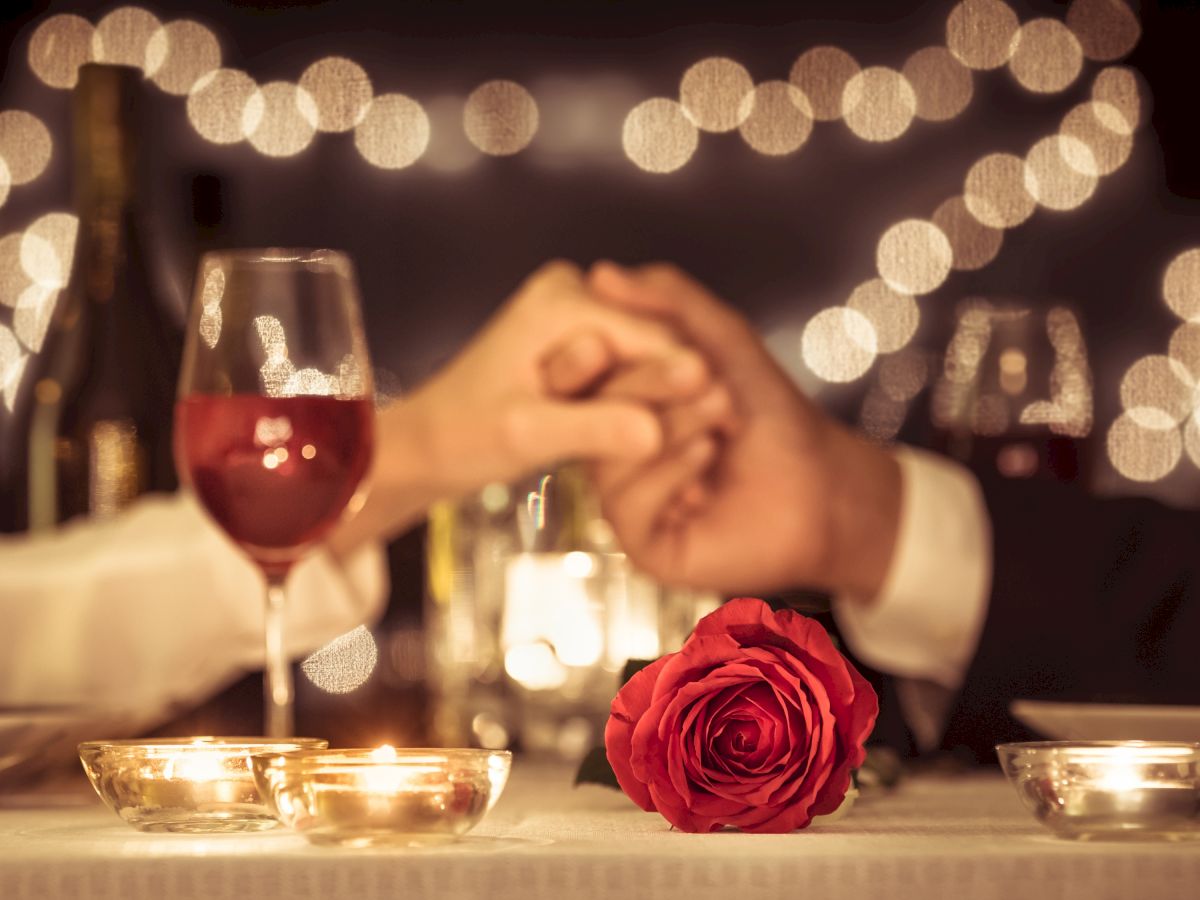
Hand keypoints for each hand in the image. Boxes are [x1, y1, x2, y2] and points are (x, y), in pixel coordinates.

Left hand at [330, 261, 711, 554]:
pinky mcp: (580, 338)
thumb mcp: (528, 436)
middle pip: (655, 343)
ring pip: (648, 358)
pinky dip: (642, 403)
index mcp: (562, 299)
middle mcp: (573, 291)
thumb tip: (658, 434)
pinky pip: (630, 369)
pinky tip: (661, 437)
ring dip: (662, 401)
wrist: (429, 444)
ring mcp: (577, 312)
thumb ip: (594, 430)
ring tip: (695, 442)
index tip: (730, 420)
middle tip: (718, 435)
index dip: (688, 382)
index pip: (652, 338)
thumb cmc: (464, 437)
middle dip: (675, 393)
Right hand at [585, 262, 901, 598]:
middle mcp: (613, 452)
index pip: (580, 373)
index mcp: (620, 407)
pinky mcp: (645, 544)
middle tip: (706, 375)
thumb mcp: (721, 340)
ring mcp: (626, 500)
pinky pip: (627, 505)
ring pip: (608, 457)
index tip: (655, 338)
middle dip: (652, 383)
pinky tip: (707, 454)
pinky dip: (668, 471)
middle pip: (591, 411)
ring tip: (722, 413)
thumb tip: (600, 273)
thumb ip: (667, 301)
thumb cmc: (772, 416)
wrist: (823, 481)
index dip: (607, 350)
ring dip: (671, 423)